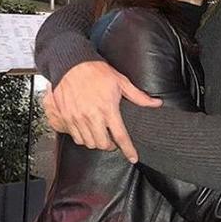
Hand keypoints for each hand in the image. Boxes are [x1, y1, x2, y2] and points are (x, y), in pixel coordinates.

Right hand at [44, 61, 161, 161]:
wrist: (71, 64)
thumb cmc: (96, 72)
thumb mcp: (121, 82)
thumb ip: (138, 96)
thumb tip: (156, 103)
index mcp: (107, 108)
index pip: (120, 136)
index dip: (128, 149)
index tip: (133, 157)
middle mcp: (91, 116)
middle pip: (103, 144)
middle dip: (111, 146)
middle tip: (113, 141)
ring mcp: (77, 118)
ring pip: (89, 143)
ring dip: (97, 143)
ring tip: (101, 136)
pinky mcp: (65, 117)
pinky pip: (76, 137)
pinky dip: (83, 138)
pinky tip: (87, 131)